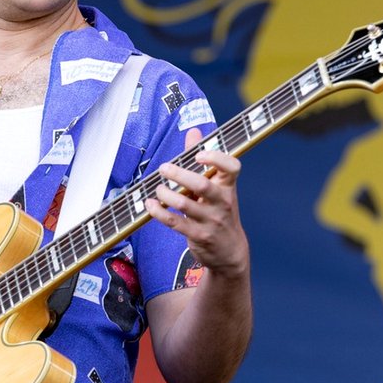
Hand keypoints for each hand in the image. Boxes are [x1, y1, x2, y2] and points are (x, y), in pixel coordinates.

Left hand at [145, 127, 247, 277]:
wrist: (229, 251)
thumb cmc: (218, 212)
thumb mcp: (216, 188)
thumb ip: (203, 161)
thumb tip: (193, 131)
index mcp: (228, 186)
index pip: (232, 167)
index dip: (217, 158)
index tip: (198, 155)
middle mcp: (222, 202)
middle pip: (202, 184)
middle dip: (180, 174)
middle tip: (163, 168)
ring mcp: (211, 220)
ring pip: (186, 204)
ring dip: (166, 195)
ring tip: (157, 189)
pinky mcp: (199, 236)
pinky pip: (175, 223)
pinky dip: (159, 213)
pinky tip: (150, 205)